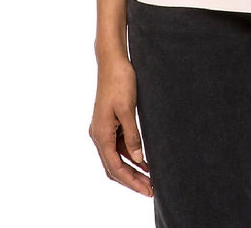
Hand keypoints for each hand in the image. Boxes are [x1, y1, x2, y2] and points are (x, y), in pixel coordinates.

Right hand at [89, 55, 152, 197]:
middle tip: (151, 189)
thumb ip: (132, 136)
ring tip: (151, 177)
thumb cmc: (120, 81)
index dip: (132, 181)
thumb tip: (138, 159)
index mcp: (101, 134)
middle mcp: (99, 134)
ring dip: (132, 168)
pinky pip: (118, 146)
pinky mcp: (109, 123)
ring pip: (116, 158)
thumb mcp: (128, 109)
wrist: (112, 61)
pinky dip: (130, 155)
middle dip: (132, 180)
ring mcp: (103, 129)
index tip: (148, 189)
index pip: (115, 167)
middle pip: (114, 167)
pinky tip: (144, 159)